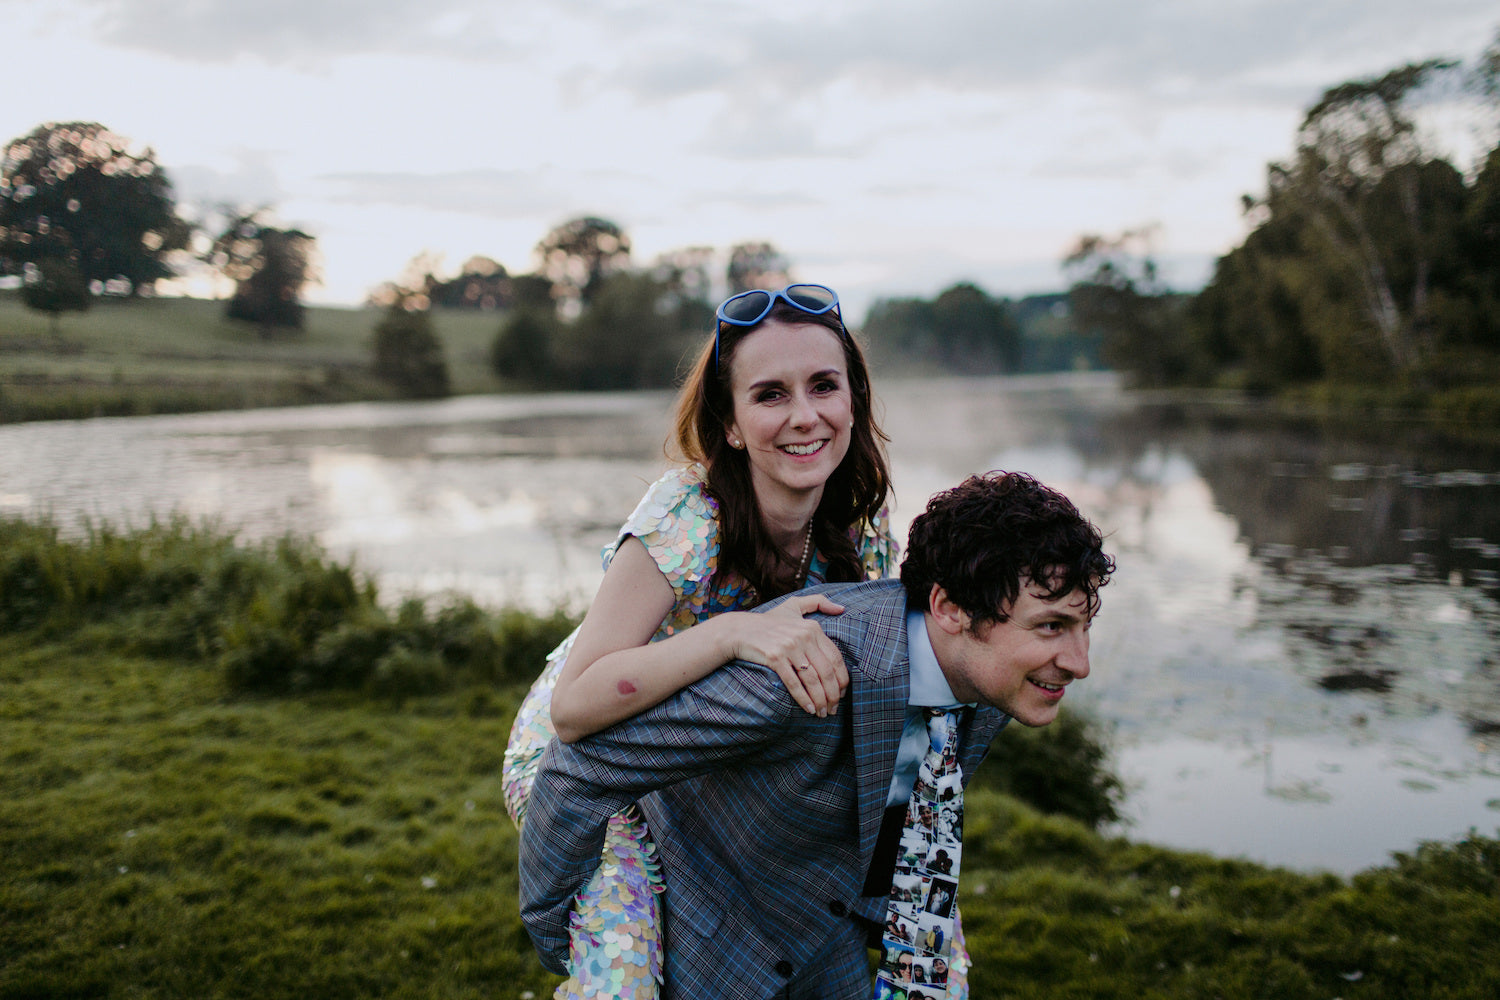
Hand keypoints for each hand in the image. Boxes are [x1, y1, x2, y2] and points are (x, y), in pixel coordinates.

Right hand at [731, 595, 848, 716]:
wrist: (739, 629)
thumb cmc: (768, 621)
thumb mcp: (794, 605)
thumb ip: (818, 602)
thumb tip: (842, 609)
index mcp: (813, 627)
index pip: (835, 658)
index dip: (842, 680)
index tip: (842, 693)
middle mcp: (804, 636)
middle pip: (826, 672)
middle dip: (833, 695)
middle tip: (833, 709)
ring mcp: (789, 647)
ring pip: (812, 680)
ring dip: (820, 700)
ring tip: (822, 713)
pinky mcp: (775, 657)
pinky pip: (794, 683)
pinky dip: (803, 698)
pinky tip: (808, 709)